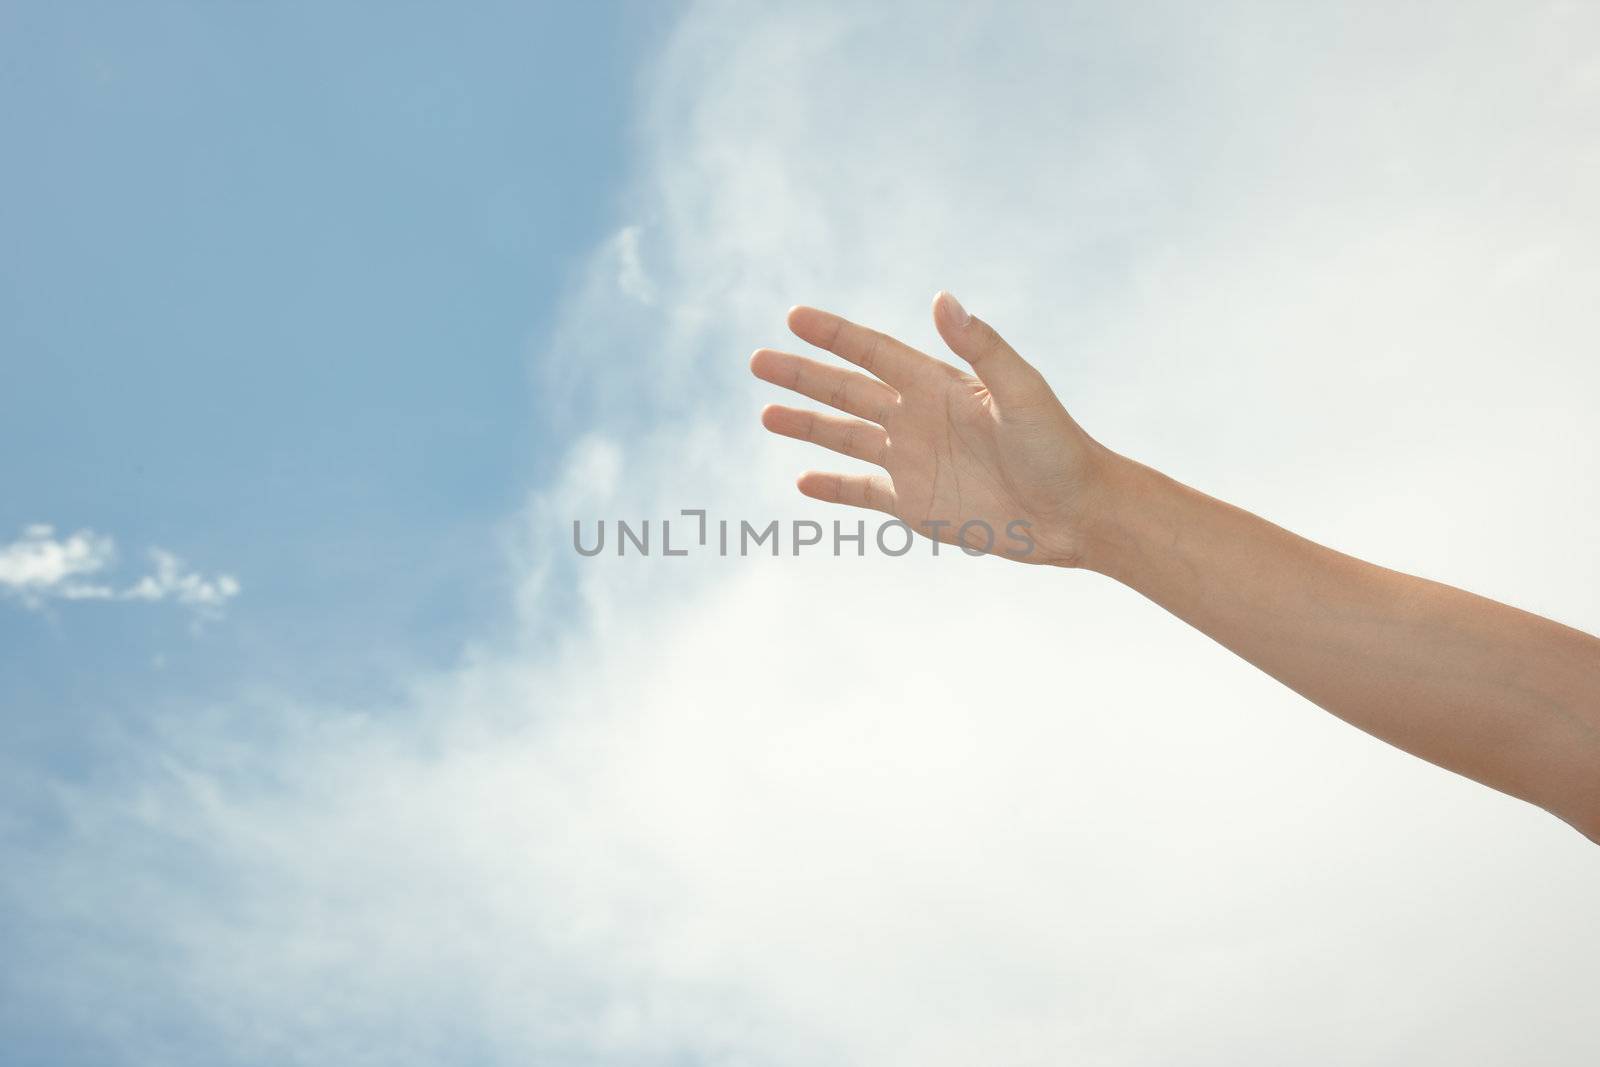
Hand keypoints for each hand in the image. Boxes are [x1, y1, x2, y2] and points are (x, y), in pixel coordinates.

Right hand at [751, 291, 1114, 565]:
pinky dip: (832, 488)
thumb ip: (982, 348)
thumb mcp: (1022, 392)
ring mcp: (912, 462)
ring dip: (806, 425)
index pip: (873, 352)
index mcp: (938, 384)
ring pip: (845, 438)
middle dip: (802, 376)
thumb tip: (942, 299)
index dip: (835, 334)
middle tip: (758, 360)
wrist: (1076, 514)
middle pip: (847, 390)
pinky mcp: (914, 504)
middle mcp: (917, 418)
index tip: (795, 317)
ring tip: (765, 413)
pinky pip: (861, 492)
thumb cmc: (1059, 447)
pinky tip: (801, 481)